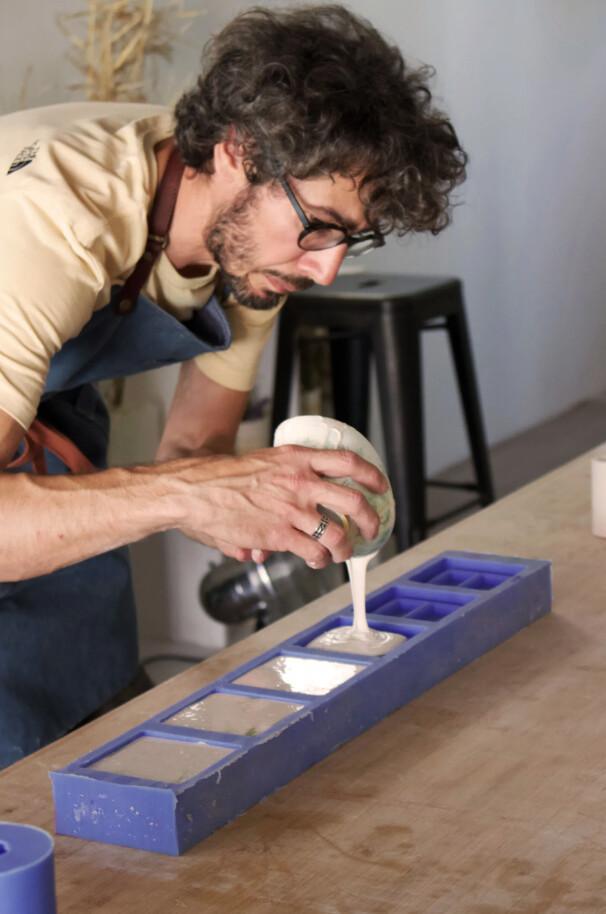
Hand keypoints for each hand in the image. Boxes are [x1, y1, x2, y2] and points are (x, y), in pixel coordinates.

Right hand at [170, 444, 387, 566]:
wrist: (197, 491)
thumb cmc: (225, 478)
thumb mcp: (264, 463)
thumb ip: (284, 481)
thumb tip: (301, 498)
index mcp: (298, 459)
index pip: (347, 462)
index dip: (371, 475)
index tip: (380, 486)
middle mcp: (301, 482)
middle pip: (354, 500)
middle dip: (371, 519)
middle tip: (372, 528)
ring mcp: (292, 510)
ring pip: (338, 533)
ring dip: (346, 548)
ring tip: (342, 552)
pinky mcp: (280, 534)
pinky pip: (314, 552)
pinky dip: (320, 560)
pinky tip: (317, 561)